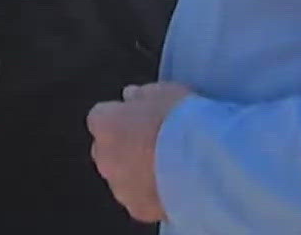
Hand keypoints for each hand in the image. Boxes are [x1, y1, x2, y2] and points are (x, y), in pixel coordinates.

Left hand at [87, 81, 191, 222]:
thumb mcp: (163, 92)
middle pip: (107, 150)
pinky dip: (152, 192)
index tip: (140, 115)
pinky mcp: (137, 208)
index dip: (122, 116)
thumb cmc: (179, 119)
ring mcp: (118, 187)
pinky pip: (140, 198)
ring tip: (169, 165)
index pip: (101, 116)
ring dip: (137, 171)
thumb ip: (141, 95)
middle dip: (125, 146)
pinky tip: (174, 184)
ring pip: (122, 177)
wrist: (199, 161)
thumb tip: (130, 96)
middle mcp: (103, 157)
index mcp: (105, 124)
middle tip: (154, 141)